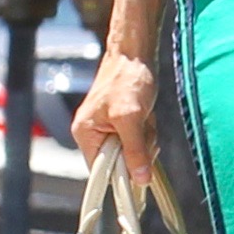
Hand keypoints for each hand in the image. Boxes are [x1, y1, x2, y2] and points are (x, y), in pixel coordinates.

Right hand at [73, 50, 159, 188]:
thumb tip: (140, 179)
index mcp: (86, 135)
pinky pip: (140, 138)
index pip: (101, 172)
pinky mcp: (124, 124)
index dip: (121, 174)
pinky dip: (148, 129)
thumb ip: (135, 149)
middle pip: (121, 162)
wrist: (135, 54)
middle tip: (142, 127)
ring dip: (146, 136)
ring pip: (134, 150)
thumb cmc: (127, 78)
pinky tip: (147, 114)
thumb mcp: (132, 117)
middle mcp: (94, 135)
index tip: (140, 173)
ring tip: (144, 115)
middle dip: (138, 147)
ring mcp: (110, 129)